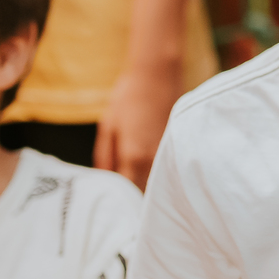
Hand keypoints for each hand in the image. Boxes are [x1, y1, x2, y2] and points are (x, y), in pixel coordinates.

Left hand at [93, 62, 181, 189]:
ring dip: (145, 188)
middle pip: (142, 193)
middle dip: (131, 198)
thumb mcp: (108, 126)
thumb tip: (102, 181)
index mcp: (134, 158)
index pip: (125, 193)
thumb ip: (105, 158)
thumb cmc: (129, 97)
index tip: (110, 203)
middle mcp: (154, 162)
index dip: (117, 201)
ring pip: (155, 184)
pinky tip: (147, 168)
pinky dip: (156, 175)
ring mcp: (168, 156)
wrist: (158, 74)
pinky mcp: (176, 148)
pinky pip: (163, 170)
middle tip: (118, 199)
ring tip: (132, 187)